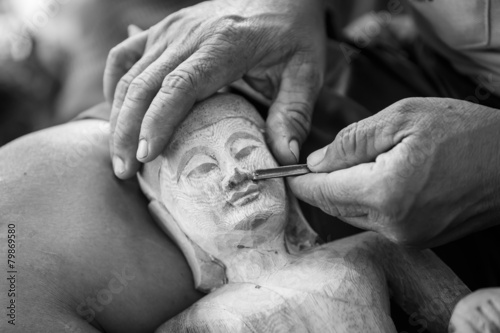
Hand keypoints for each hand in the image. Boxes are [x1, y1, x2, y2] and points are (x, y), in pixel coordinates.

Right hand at [104, 0, 325, 178]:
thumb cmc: (293, 34)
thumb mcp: (306, 73)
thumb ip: (293, 115)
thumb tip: (284, 158)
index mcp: (224, 45)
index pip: (180, 85)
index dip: (157, 121)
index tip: (146, 156)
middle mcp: (189, 34)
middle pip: (144, 83)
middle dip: (128, 130)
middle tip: (124, 171)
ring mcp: (172, 29)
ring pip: (129, 72)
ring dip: (117, 115)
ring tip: (118, 155)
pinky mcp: (164, 29)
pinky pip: (125, 54)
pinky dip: (115, 83)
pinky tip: (117, 110)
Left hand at [289, 98, 499, 246]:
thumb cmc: (465, 132)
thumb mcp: (403, 118)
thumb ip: (352, 141)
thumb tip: (317, 162)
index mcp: (385, 193)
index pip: (321, 192)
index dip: (298, 180)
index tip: (283, 171)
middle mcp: (392, 225)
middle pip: (334, 206)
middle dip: (321, 185)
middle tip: (315, 162)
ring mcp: (406, 238)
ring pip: (353, 215)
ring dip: (344, 192)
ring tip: (356, 164)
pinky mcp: (417, 240)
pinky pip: (376, 221)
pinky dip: (366, 201)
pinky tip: (378, 178)